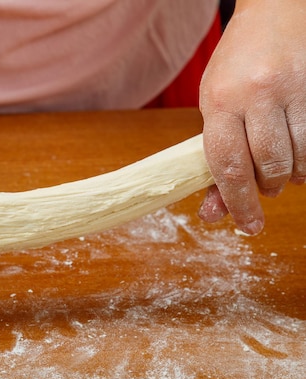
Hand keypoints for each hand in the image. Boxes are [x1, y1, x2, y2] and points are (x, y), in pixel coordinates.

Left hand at [198, 0, 305, 233]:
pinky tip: (299, 145)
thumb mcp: (214, 108)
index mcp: (220, 101)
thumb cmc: (237, 66)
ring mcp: (295, 89)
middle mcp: (257, 94)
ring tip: (282, 161)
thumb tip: (216, 213)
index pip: (228, 166)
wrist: (276, 11)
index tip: (247, 226)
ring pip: (301, 158)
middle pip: (269, 166)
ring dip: (292, 173)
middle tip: (266, 183)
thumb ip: (215, 160)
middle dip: (268, 186)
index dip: (239, 203)